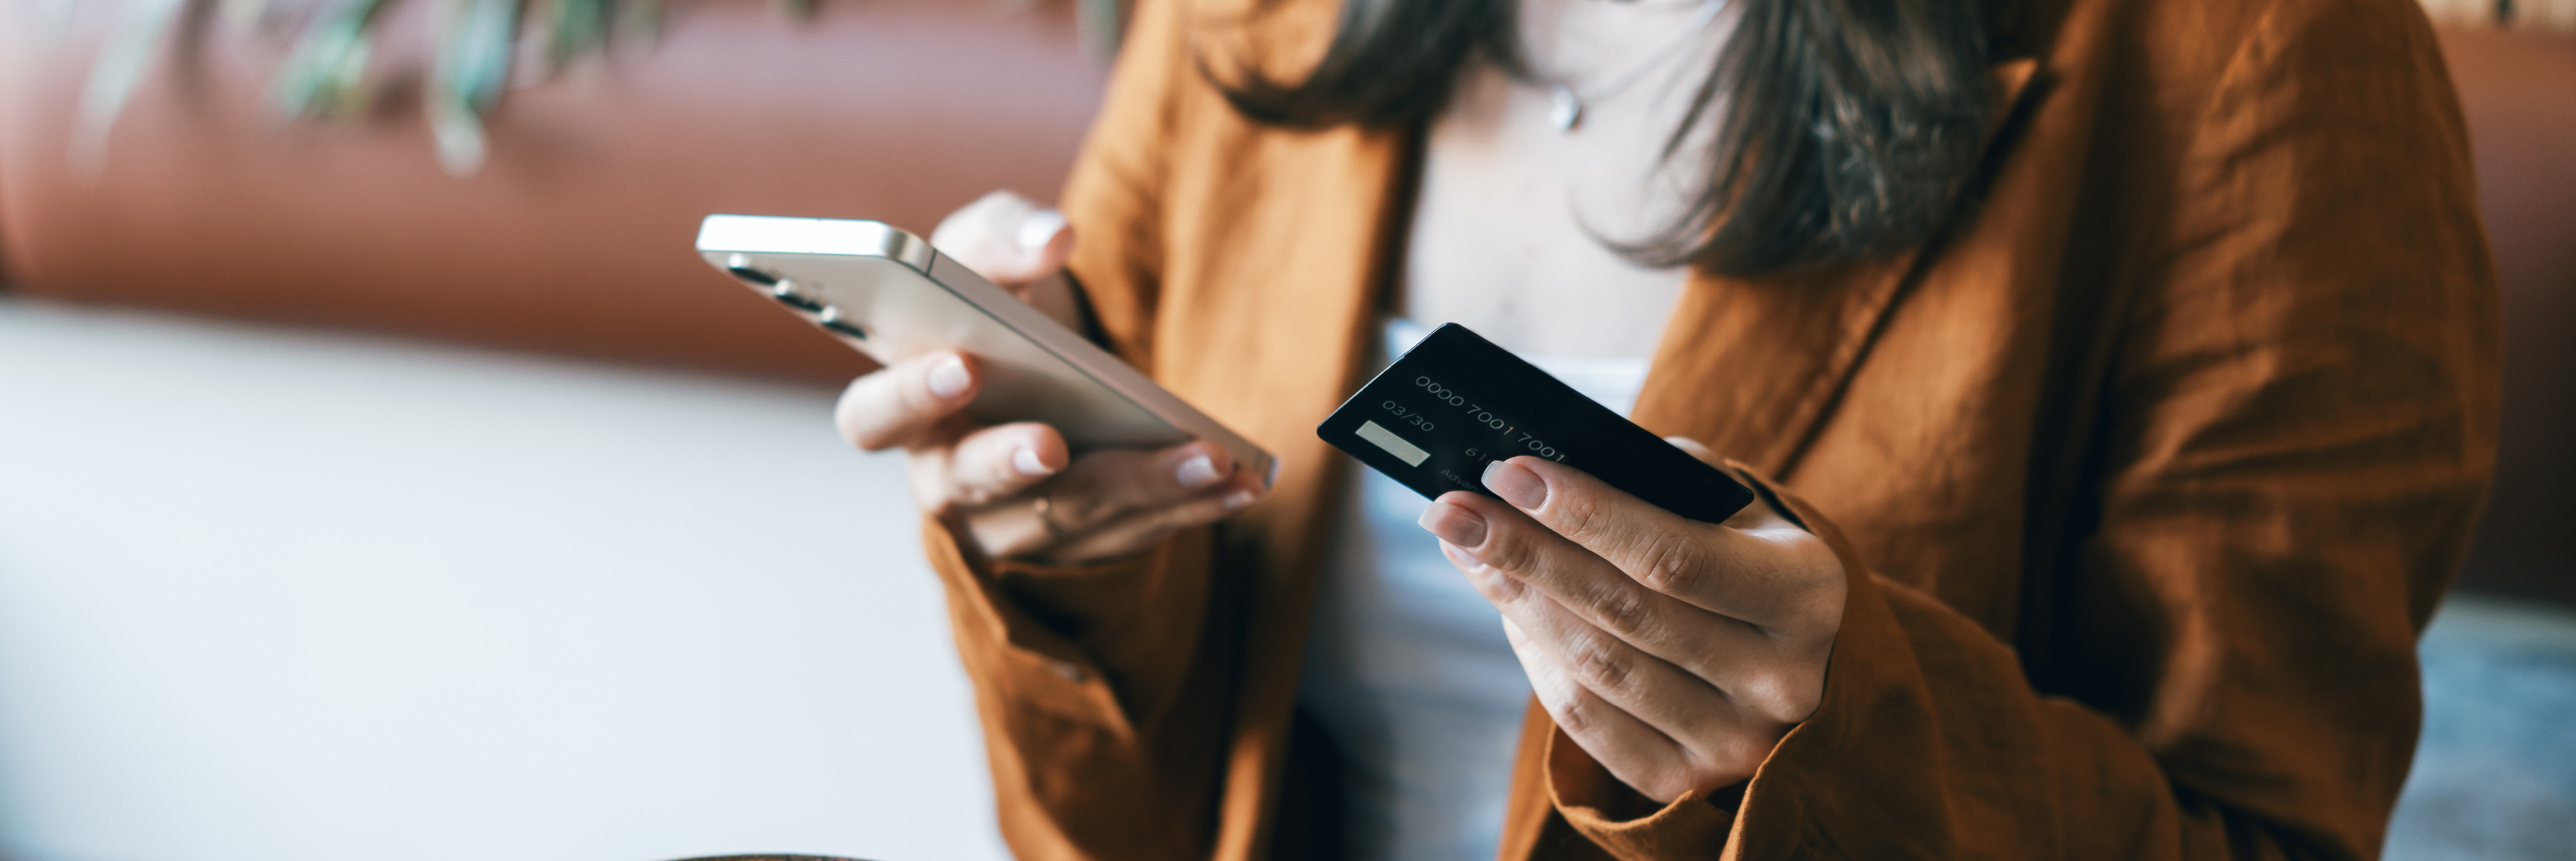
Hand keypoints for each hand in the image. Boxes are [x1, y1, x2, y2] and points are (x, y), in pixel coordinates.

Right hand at [835, 192, 1266, 563]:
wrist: (1053, 365)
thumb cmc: (1000, 305)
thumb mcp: (989, 255)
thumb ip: (1002, 236)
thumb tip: (1049, 237)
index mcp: (901, 407)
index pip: (874, 419)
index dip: (909, 398)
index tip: (961, 365)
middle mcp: (945, 477)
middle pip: (963, 486)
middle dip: (1007, 462)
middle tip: (1050, 443)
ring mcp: (1010, 525)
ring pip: (1066, 517)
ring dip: (1139, 487)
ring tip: (1208, 456)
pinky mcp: (1079, 548)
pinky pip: (1133, 535)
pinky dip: (1192, 507)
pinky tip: (1243, 480)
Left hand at [1416, 439, 1844, 802]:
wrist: (1797, 658)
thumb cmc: (1748, 558)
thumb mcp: (1739, 511)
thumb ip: (1666, 483)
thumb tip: (1547, 470)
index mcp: (1807, 594)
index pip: (1675, 555)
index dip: (1585, 514)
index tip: (1507, 472)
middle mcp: (1781, 680)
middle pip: (1620, 613)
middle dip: (1524, 553)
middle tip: (1453, 510)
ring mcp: (1735, 742)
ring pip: (1594, 667)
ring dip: (1516, 601)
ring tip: (1465, 547)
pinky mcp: (1686, 783)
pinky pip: (1585, 719)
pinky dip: (1536, 659)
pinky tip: (1509, 608)